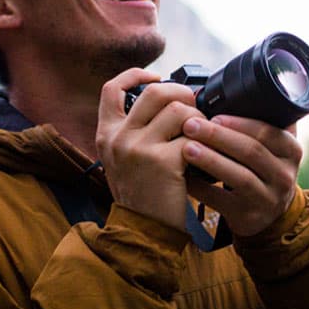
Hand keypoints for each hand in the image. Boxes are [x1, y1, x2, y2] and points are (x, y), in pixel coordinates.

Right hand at [96, 68, 205, 229]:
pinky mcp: (161, 161)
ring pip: (179, 110)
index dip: (135, 75)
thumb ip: (136, 130)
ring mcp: (138, 148)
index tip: (155, 76)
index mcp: (106, 134)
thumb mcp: (125, 159)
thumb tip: (170, 99)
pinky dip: (203, 145)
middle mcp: (118, 137)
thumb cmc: (142, 195)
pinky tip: (202, 159)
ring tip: (199, 140)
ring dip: (197, 121)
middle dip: (182, 95)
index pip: (111, 88)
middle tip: (192, 111)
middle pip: (155, 91)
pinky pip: (192, 137)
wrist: (143, 233)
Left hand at [180, 115, 301, 236]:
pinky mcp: (249, 217)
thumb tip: (228, 91)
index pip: (268, 132)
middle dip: (218, 137)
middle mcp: (285, 175)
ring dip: (211, 160)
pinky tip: (184, 176)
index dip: (240, 123)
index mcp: (291, 151)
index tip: (214, 114)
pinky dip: (202, 188)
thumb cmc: (263, 169)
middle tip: (190, 124)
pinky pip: (222, 201)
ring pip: (239, 177)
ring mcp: (268, 198)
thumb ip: (264, 121)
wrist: (270, 215)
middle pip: (251, 151)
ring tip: (186, 148)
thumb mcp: (274, 147)